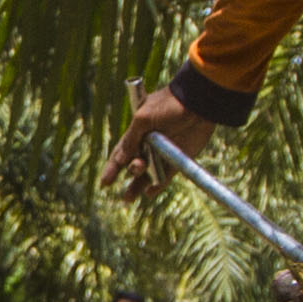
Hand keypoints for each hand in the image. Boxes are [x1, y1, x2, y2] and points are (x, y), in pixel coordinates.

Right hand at [105, 86, 214, 202]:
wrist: (197, 104)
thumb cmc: (169, 105)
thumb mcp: (144, 118)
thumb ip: (131, 139)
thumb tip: (119, 160)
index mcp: (137, 133)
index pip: (120, 153)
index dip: (112, 168)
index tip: (104, 183)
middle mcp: (148, 145)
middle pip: (133, 165)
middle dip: (131, 171)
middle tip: (137, 167)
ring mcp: (162, 154)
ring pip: (146, 175)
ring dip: (136, 187)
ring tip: (128, 197)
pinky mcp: (177, 161)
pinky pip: (164, 178)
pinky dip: (157, 186)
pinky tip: (149, 192)